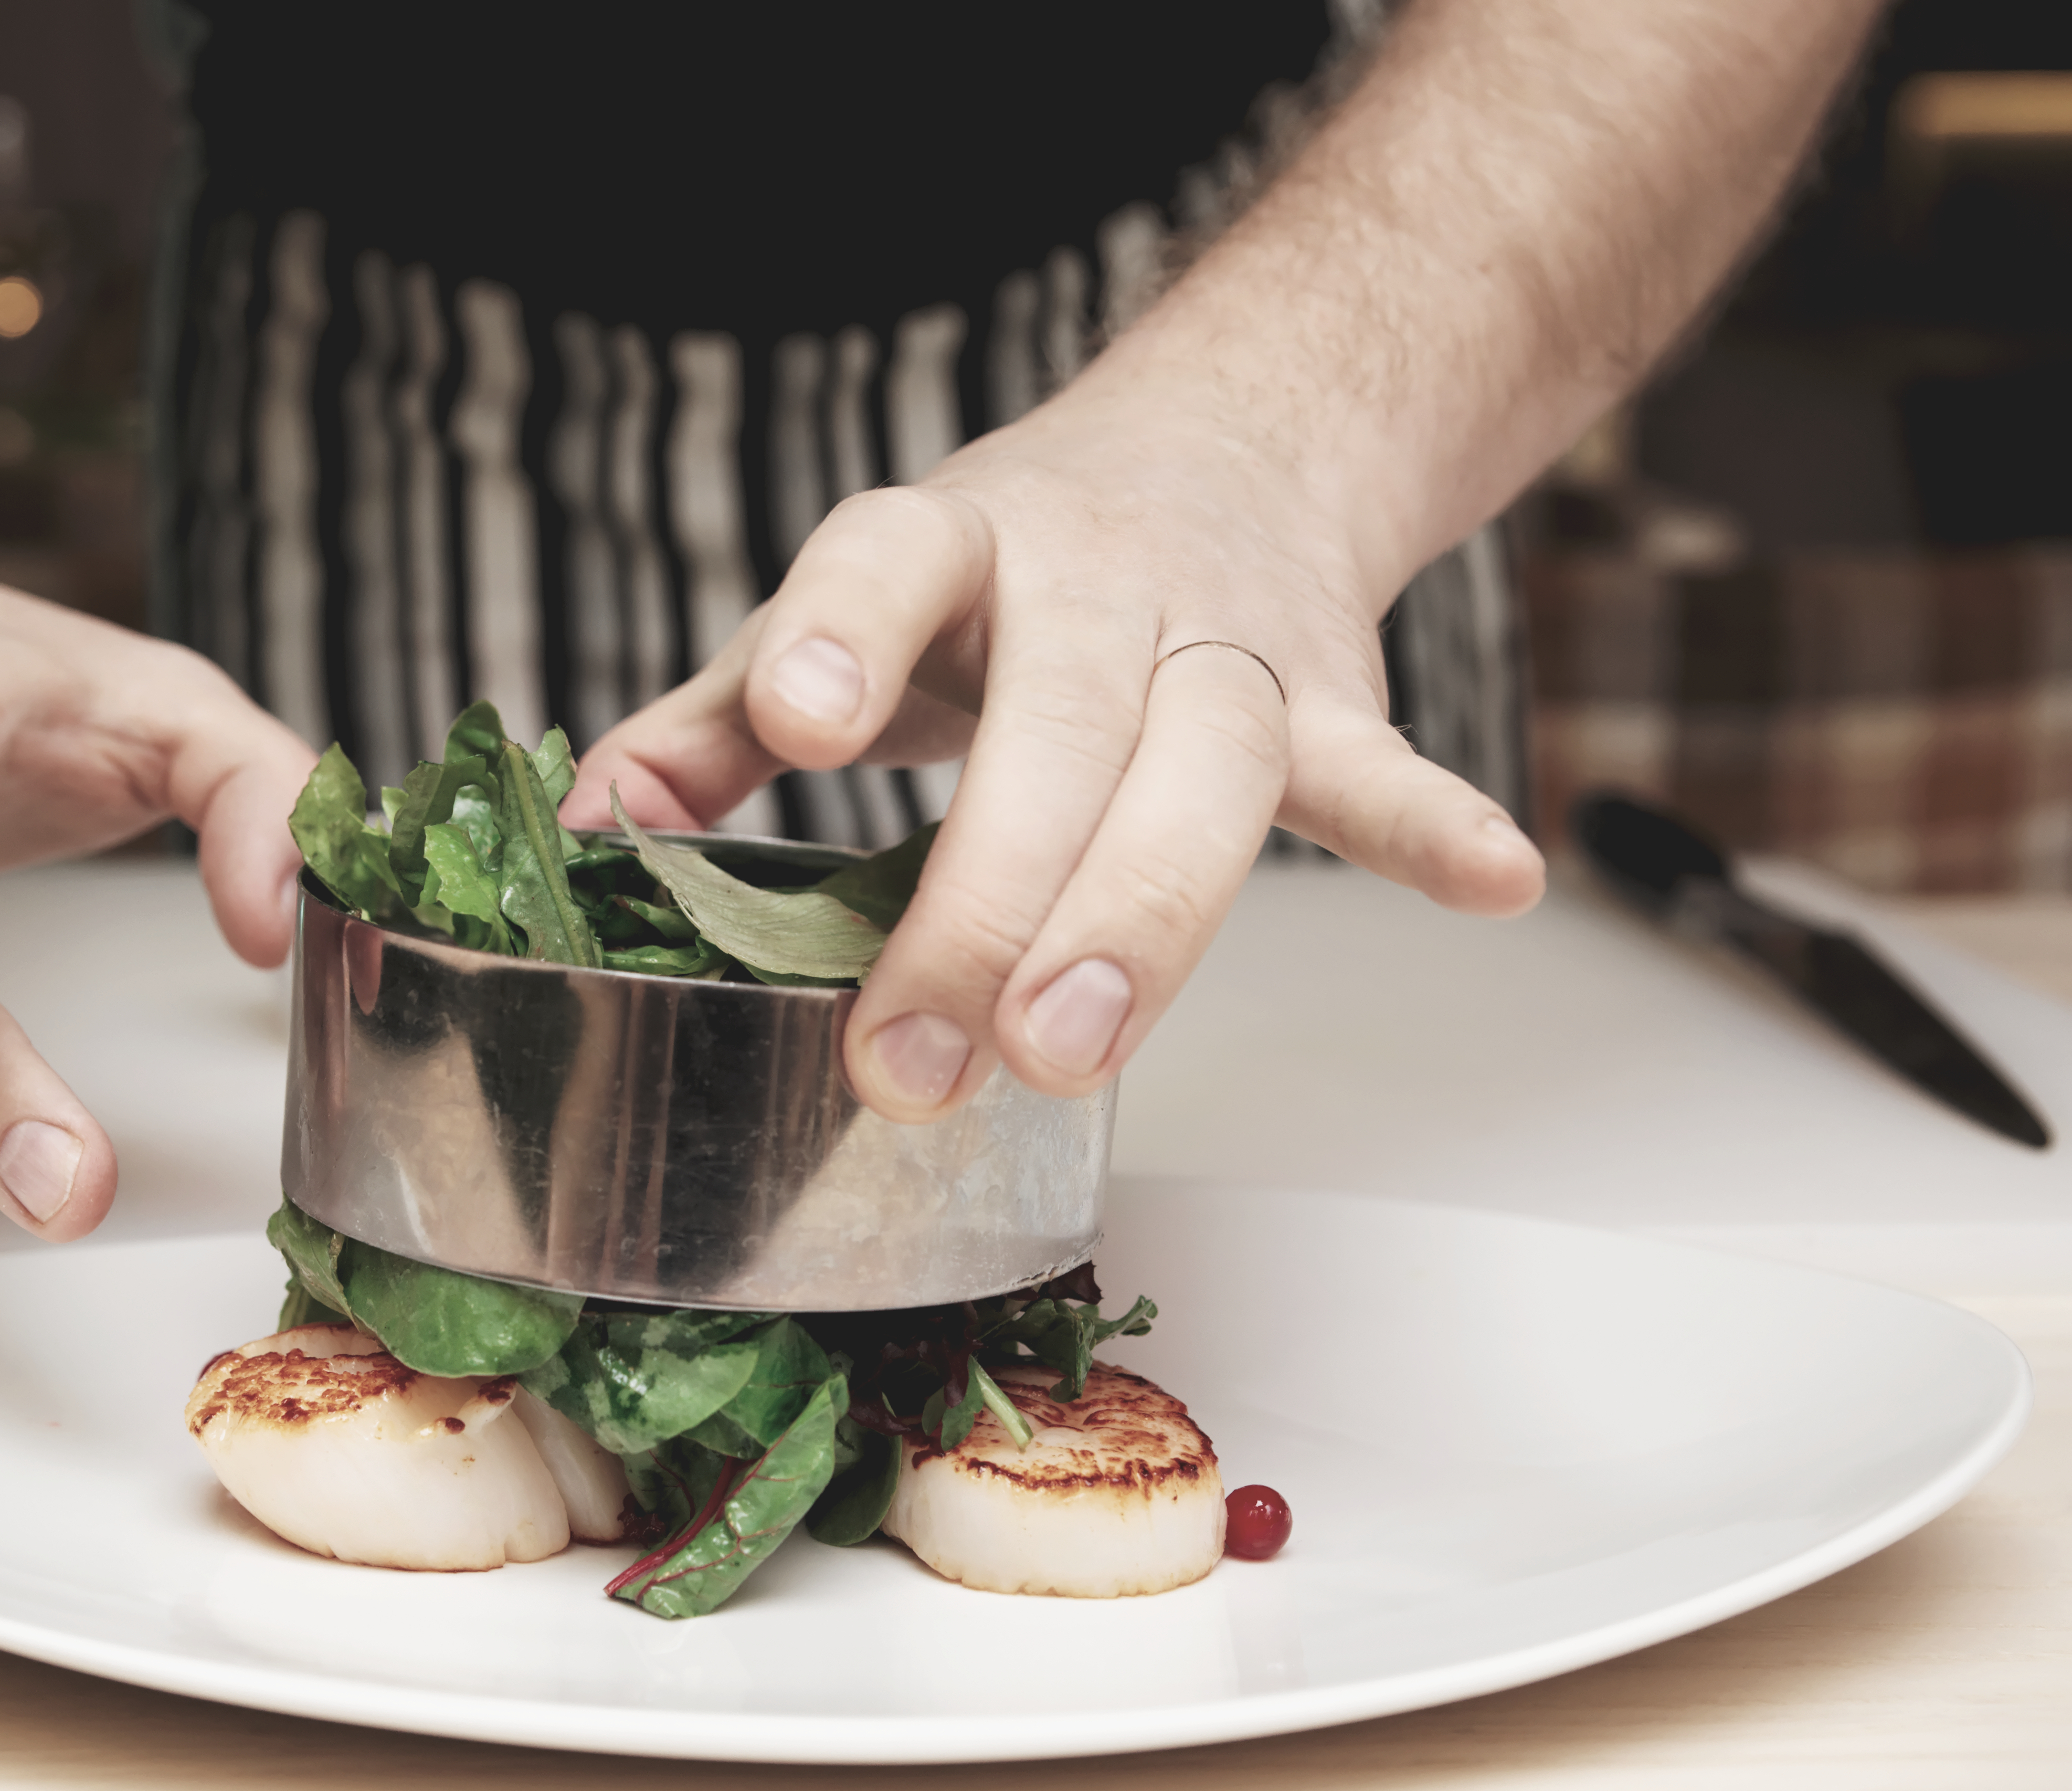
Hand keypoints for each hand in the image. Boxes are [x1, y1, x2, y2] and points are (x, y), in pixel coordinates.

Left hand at [570, 372, 1545, 1122]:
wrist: (1220, 444)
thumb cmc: (997, 574)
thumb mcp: (846, 614)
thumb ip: (713, 726)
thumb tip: (587, 828)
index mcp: (949, 545)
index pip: (887, 563)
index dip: (842, 636)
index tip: (799, 722)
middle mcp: (1093, 577)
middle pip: (1056, 726)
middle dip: (988, 899)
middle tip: (917, 1056)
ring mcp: (1223, 636)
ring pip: (1206, 767)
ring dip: (1145, 914)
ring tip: (1079, 1048)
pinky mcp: (1327, 692)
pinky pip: (1376, 763)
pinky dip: (1429, 821)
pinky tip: (1492, 881)